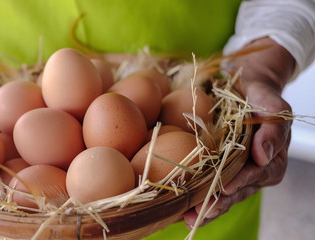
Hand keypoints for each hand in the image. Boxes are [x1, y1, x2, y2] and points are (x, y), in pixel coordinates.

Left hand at [184, 37, 294, 226]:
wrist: (243, 90)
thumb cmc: (260, 98)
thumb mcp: (273, 106)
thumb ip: (272, 130)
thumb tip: (262, 157)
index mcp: (271, 161)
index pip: (257, 175)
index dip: (241, 182)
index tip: (225, 187)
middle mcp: (253, 173)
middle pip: (236, 192)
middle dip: (219, 203)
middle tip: (201, 211)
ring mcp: (235, 174)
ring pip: (222, 195)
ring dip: (205, 207)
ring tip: (189, 217)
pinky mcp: (218, 171)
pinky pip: (209, 187)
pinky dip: (196, 197)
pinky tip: (181, 209)